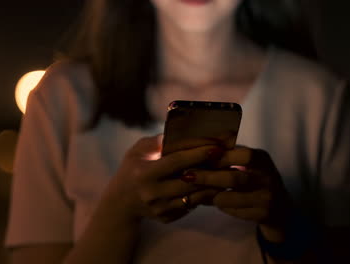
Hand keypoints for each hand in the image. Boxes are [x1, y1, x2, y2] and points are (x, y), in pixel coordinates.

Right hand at [106, 134, 221, 223]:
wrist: (121, 202)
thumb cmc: (132, 169)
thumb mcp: (138, 150)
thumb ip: (158, 141)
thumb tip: (181, 133)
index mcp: (145, 174)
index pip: (177, 162)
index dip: (198, 155)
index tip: (216, 147)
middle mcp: (152, 193)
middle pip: (189, 182)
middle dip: (211, 171)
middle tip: (229, 160)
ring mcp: (160, 208)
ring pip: (193, 196)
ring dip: (211, 185)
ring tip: (226, 172)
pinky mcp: (166, 218)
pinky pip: (190, 206)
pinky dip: (202, 196)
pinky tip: (212, 186)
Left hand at [182, 146, 293, 240]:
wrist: (281, 209)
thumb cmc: (257, 181)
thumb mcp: (248, 164)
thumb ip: (228, 154)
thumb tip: (200, 147)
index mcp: (261, 158)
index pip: (240, 153)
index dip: (218, 156)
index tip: (196, 157)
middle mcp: (267, 176)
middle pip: (233, 177)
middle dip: (207, 177)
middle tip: (187, 177)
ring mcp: (268, 196)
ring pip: (230, 197)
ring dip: (211, 194)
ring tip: (197, 192)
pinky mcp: (264, 214)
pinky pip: (234, 211)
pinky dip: (221, 207)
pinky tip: (215, 203)